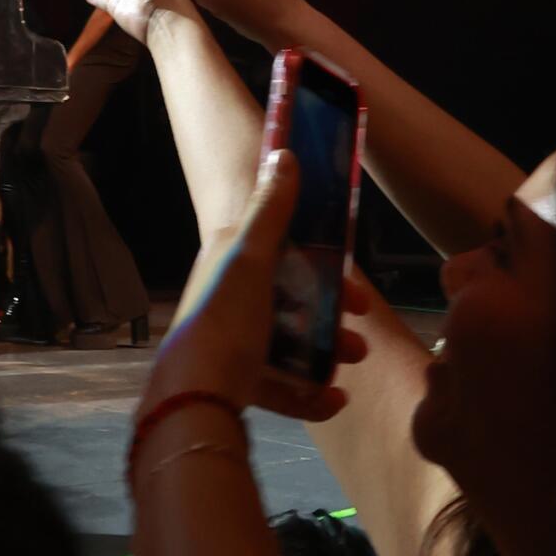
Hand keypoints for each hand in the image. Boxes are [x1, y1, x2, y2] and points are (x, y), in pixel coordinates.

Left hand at [138, 148, 369, 429]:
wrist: (193, 397)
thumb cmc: (225, 317)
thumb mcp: (250, 256)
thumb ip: (271, 209)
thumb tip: (284, 153)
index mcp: (231, 264)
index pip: (281, 250)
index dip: (318, 255)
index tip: (351, 268)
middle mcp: (231, 300)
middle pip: (290, 297)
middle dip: (331, 309)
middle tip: (361, 320)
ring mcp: (234, 344)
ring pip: (290, 341)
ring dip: (328, 349)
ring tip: (355, 357)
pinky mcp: (239, 383)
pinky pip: (282, 386)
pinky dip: (310, 395)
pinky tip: (335, 402)